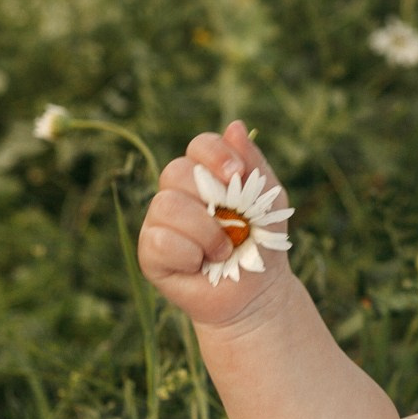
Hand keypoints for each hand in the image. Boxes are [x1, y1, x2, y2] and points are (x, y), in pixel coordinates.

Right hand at [137, 120, 295, 330]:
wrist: (256, 292)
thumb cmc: (262, 243)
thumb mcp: (267, 200)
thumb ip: (253, 163)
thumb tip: (233, 126)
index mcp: (205, 175)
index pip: (199, 145)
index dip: (215, 154)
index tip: (238, 174)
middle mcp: (177, 193)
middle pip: (176, 172)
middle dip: (212, 200)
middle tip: (236, 225)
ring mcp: (159, 222)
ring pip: (166, 205)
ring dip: (205, 231)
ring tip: (224, 251)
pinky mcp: (150, 253)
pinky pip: (160, 240)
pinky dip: (189, 254)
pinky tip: (201, 266)